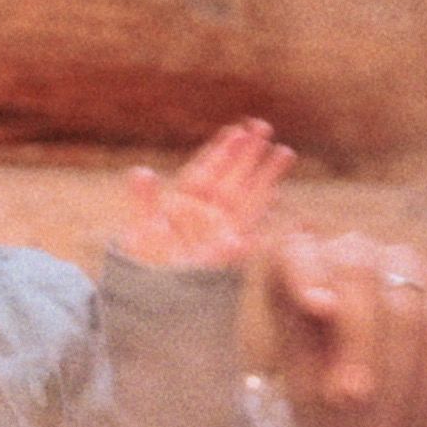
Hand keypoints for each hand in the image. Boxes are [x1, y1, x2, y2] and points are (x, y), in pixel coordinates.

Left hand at [119, 118, 294, 268]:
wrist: (155, 299)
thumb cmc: (147, 263)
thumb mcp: (142, 230)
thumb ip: (144, 202)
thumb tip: (141, 172)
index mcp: (185, 203)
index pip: (207, 169)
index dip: (221, 150)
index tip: (236, 129)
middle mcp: (207, 214)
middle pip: (232, 178)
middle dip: (248, 154)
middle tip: (264, 126)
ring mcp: (222, 231)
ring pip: (248, 198)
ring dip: (265, 177)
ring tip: (285, 152)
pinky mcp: (231, 252)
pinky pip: (252, 229)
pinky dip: (262, 215)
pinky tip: (277, 197)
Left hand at [251, 228, 426, 426]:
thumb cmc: (327, 402)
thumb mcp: (302, 383)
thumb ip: (301, 341)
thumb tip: (323, 304)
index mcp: (302, 265)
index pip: (298, 252)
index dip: (308, 273)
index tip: (317, 309)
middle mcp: (357, 251)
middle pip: (358, 272)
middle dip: (358, 341)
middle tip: (352, 401)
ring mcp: (411, 266)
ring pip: (410, 303)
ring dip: (399, 371)